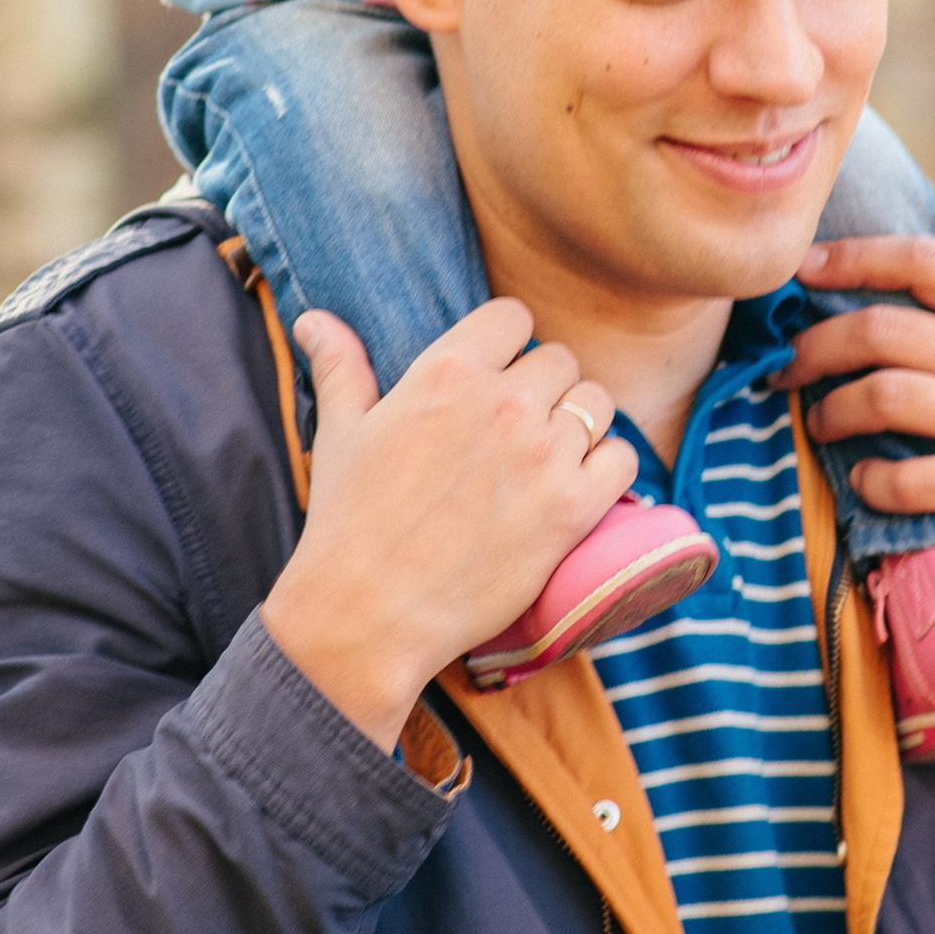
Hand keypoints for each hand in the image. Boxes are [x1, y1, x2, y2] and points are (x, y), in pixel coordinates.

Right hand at [261, 301, 636, 747]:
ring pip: (596, 405)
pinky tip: (576, 489)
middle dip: (542, 390)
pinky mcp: (572, 508)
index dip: (508, 344)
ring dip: (578, 427)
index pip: (513, 318)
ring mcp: (543, 455)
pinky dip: (606, 470)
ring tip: (548, 460)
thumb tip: (312, 318)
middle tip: (516, 432)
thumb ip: (339, 365)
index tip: (497, 375)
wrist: (367, 616)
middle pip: (560, 362)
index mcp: (448, 371)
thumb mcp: (339, 432)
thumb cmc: (348, 523)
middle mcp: (505, 403)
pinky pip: (621, 459)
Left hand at [785, 238, 934, 733]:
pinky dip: (872, 481)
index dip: (851, 257)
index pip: (921, 261)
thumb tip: (905, 300)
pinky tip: (868, 483)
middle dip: (814, 347)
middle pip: (880, 329)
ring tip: (821, 423)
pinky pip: (906, 477)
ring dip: (833, 411)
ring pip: (882, 395)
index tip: (804, 269)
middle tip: (786, 369)